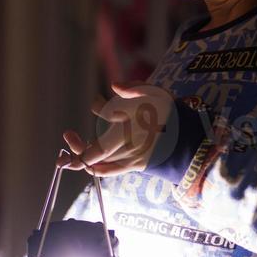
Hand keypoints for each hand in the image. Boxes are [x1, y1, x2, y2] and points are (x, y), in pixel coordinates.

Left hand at [58, 82, 175, 175]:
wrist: (189, 141)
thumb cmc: (170, 114)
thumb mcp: (157, 93)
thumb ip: (135, 87)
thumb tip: (114, 86)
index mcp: (134, 118)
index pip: (106, 113)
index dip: (98, 106)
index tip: (97, 102)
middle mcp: (130, 139)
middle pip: (96, 151)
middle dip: (77, 146)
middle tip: (68, 135)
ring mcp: (131, 155)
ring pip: (99, 160)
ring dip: (81, 156)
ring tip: (70, 151)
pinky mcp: (134, 165)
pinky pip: (109, 171)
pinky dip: (95, 168)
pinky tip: (86, 163)